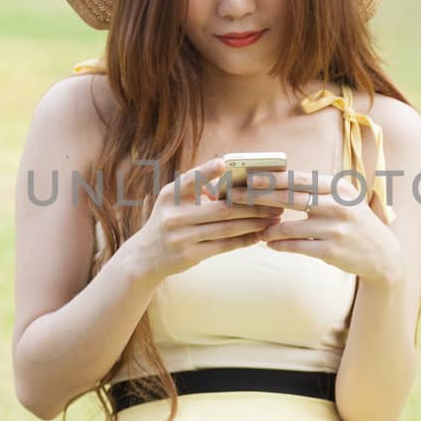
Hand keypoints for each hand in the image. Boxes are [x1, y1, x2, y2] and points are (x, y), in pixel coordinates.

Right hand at [123, 156, 283, 282]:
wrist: (146, 256)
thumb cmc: (169, 220)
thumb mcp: (173, 200)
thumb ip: (196, 187)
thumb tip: (231, 174)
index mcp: (170, 195)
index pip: (189, 180)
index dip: (206, 171)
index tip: (224, 163)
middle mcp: (173, 215)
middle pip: (220, 209)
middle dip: (251, 205)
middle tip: (274, 202)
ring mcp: (180, 237)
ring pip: (225, 228)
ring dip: (253, 223)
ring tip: (272, 218)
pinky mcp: (189, 255)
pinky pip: (222, 246)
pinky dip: (243, 240)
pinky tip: (258, 235)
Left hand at [225, 170, 402, 284]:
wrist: (383, 254)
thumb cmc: (354, 223)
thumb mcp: (343, 199)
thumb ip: (316, 190)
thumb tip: (278, 180)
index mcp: (339, 188)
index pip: (299, 179)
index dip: (272, 178)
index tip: (248, 178)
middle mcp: (338, 205)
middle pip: (290, 198)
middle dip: (259, 198)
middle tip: (237, 199)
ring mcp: (335, 228)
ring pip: (289, 226)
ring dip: (268, 229)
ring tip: (257, 230)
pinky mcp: (331, 250)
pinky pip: (296, 246)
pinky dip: (279, 245)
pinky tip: (269, 244)